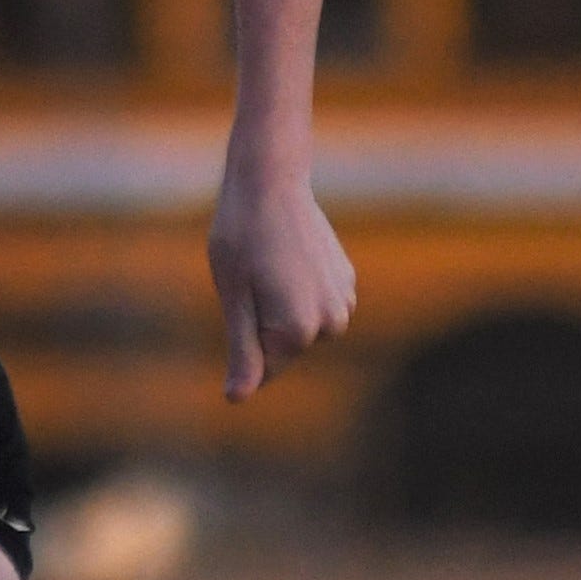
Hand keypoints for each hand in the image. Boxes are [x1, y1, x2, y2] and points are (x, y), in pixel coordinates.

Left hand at [211, 156, 354, 395]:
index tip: (240, 294)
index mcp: (299, 330)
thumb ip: (241, 351)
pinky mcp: (347, 278)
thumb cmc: (241, 236)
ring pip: (301, 328)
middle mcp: (331, 320)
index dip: (241, 336)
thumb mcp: (233, 297)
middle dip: (263, 325)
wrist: (271, 180)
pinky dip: (298, 291)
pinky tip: (288, 257)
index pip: (261, 369)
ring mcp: (344, 298)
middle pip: (284, 349)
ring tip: (270, 265)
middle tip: (252, 277)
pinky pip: (315, 305)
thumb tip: (236, 398)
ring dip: (281, 308)